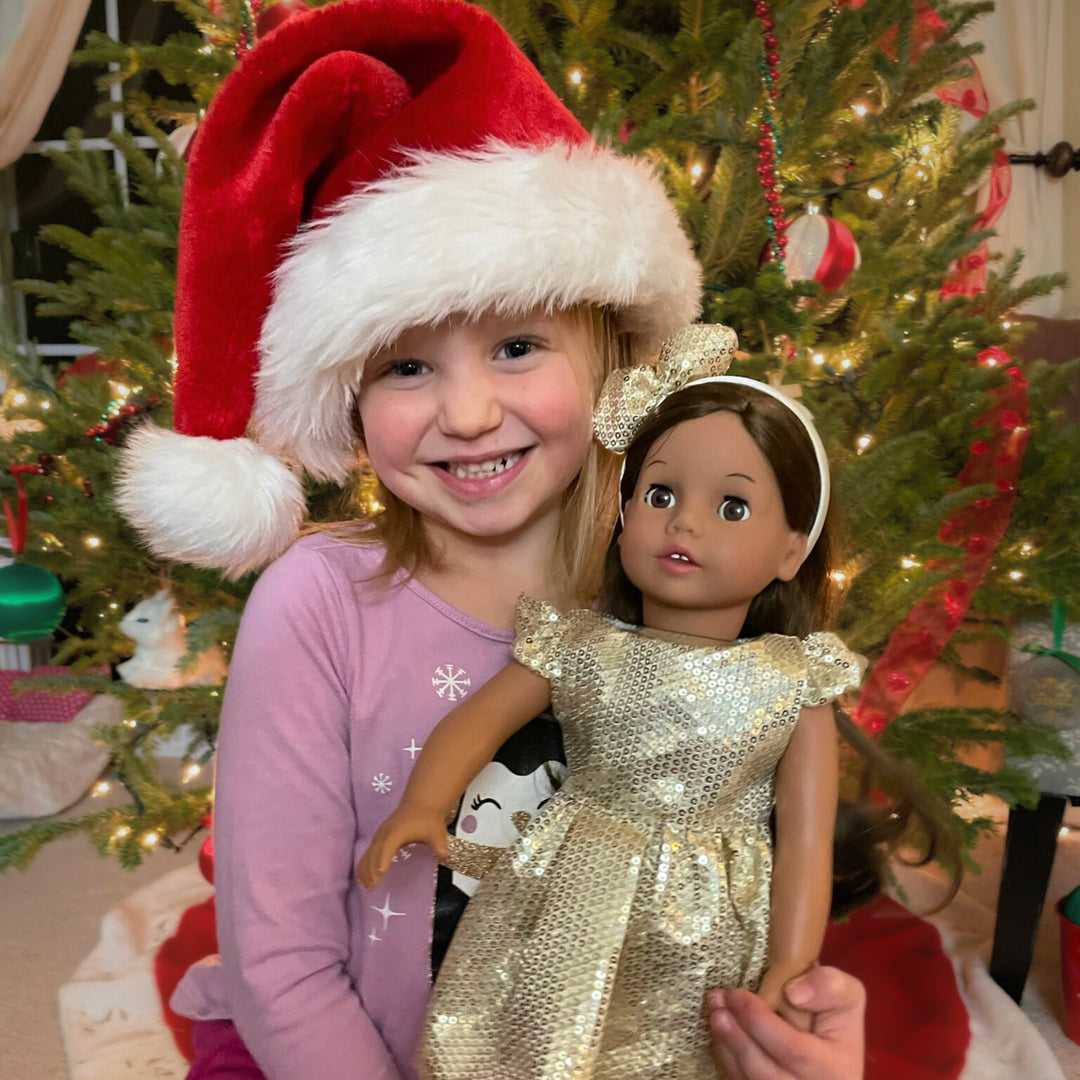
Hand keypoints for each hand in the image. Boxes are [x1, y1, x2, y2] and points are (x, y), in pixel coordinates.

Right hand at [356, 802, 448, 888]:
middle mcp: (385, 833)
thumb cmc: (428, 819)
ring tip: (368, 886)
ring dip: (365, 869)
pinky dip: (364, 865)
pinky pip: (368, 852)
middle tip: (373, 887)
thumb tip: (443, 854)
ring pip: (368, 853)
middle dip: (372, 869)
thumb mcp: (436, 831)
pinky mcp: (378, 838)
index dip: (383, 859)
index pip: (388, 846)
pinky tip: (364, 878)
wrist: (420, 804)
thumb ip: (439, 844)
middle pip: (374, 852)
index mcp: (397, 831)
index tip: (381, 873)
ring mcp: (380, 835)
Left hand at [705, 966, 864, 1079]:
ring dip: (725, 1048)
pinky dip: (726, 1062)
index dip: (759, 1022)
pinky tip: (719, 1038)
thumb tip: (794, 993)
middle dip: (735, 1036)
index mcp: (833, 1068)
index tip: (737, 993)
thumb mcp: (847, 998)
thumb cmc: (834, 1022)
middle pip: (763, 1072)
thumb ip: (830, 987)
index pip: (793, 1051)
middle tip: (716, 1004)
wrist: (832, 1057)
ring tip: (714, 1015)